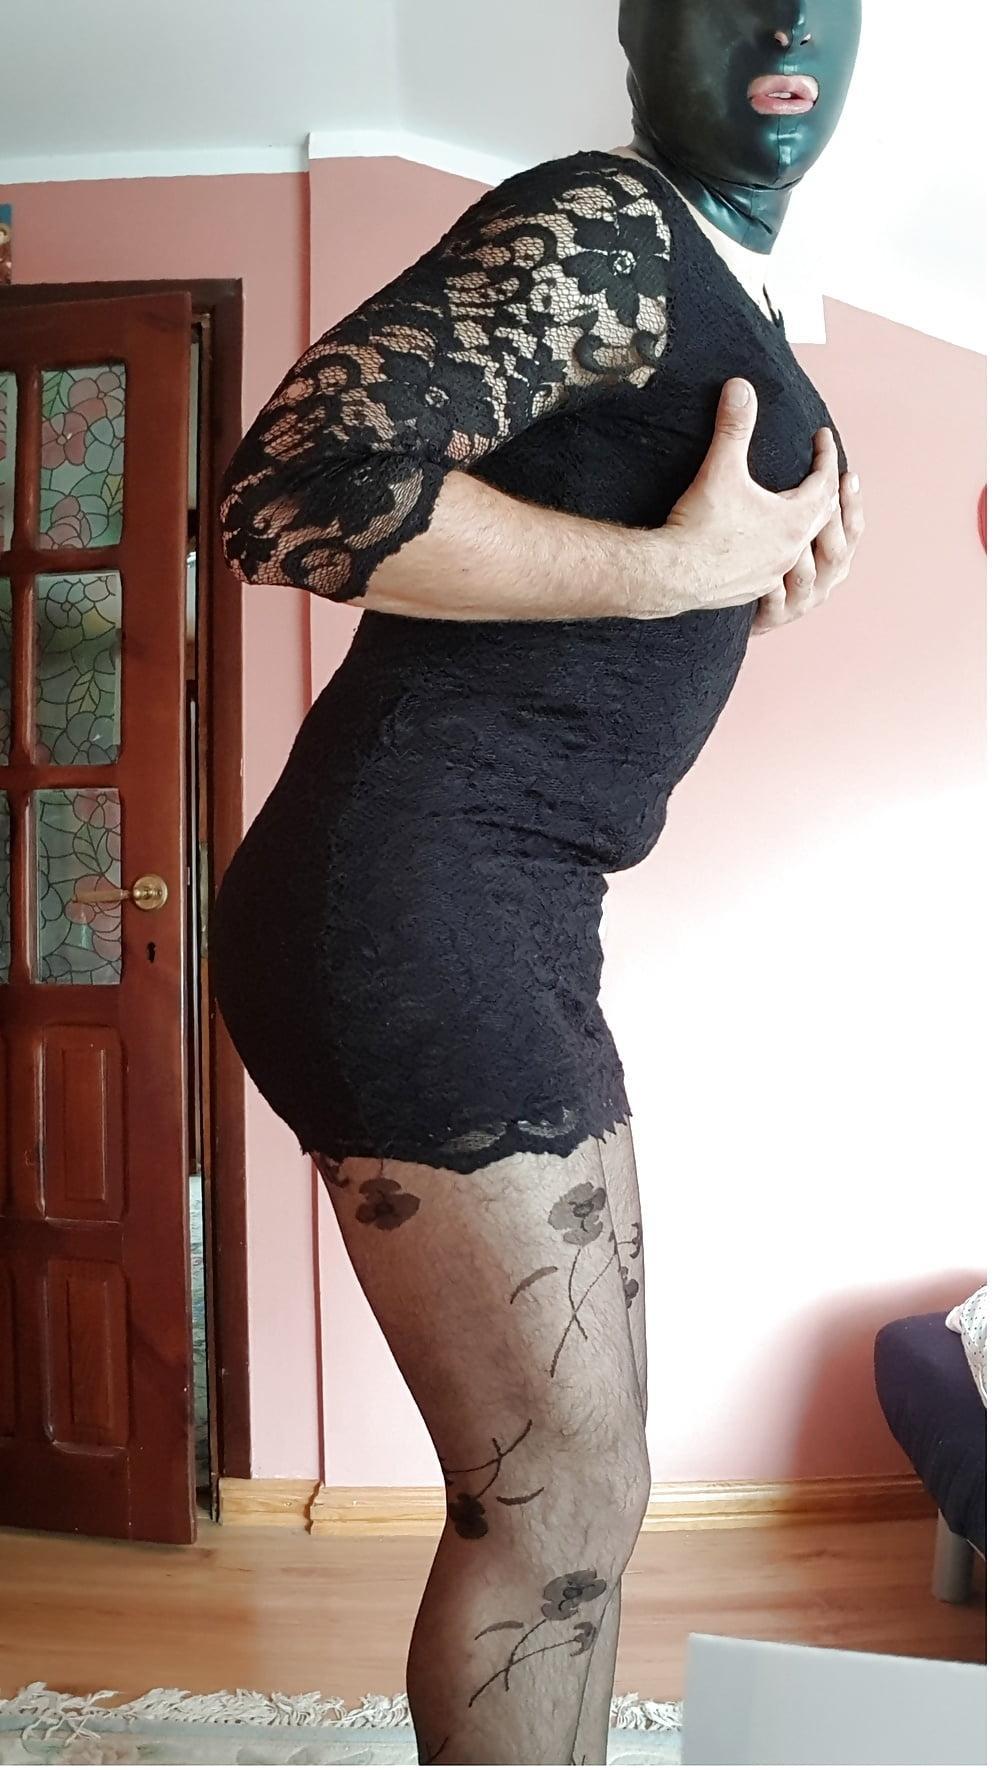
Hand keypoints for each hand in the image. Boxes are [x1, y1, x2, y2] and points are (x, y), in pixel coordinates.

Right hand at [659, 379, 842, 617]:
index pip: (824, 482)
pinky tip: (768, 548)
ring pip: (802, 547)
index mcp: (793, 520)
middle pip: (821, 516)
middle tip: (823, 473)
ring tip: (801, 511)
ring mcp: (773, 574)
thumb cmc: (700, 527)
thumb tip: (741, 388)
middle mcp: (790, 550)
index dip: (826, 455)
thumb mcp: (720, 469)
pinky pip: (777, 570)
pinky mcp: (752, 590)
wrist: (672, 576)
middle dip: (825, 490)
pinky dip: (781, 552)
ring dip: (805, 526)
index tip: (823, 437)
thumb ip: (734, 426)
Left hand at [751, 463, 864, 636]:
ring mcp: (800, 602)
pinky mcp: (775, 617)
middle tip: (825, 487)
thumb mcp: (790, 528)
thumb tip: (822, 462)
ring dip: (803, 548)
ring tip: (793, 523)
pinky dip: (772, 581)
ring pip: (807, 573)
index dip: (852, 500)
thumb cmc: (761, 558)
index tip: (846, 472)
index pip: (851, 528)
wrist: (729, 599)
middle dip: (832, 518)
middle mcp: (823, 582)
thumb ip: (808, 501)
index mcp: (833, 559)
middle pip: (836, 550)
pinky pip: (775, 596)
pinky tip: (763, 563)